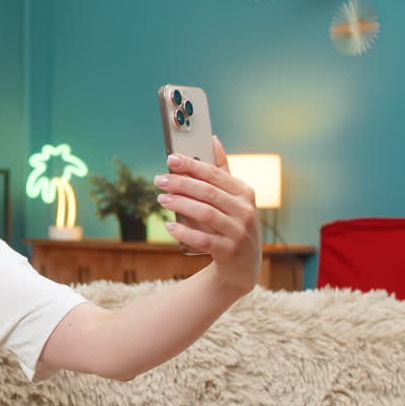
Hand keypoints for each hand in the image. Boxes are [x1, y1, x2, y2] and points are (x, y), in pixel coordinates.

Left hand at [154, 136, 260, 293]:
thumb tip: (213, 139)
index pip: (216, 175)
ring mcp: (238, 232)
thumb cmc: (232, 224)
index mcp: (245, 193)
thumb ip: (222, 171)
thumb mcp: (232, 198)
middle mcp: (245, 211)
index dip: (192, 166)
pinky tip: (169, 226)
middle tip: (159, 179)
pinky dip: (185, 232)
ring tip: (161, 198)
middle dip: (181, 184)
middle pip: (208, 193)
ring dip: (180, 204)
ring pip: (205, 214)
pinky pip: (203, 240)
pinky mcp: (229, 252)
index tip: (170, 159)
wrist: (242, 266)